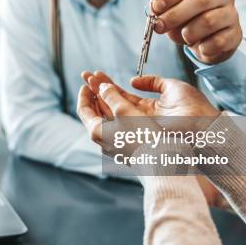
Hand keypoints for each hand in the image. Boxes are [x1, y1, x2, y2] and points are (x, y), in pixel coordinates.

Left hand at [77, 71, 222, 205]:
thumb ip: (111, 96)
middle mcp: (103, 141)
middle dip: (96, 96)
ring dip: (108, 103)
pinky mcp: (127, 148)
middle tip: (97, 83)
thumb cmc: (144, 139)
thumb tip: (102, 87)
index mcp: (97, 132)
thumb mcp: (125, 110)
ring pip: (107, 120)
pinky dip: (118, 113)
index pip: (83, 109)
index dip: (85, 93)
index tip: (87, 82)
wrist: (162, 162)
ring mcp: (115, 145)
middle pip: (95, 114)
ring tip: (110, 91)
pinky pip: (118, 126)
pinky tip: (125, 107)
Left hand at [151, 0, 241, 64]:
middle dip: (175, 15)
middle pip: (201, 0)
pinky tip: (199, 47)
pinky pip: (218, 41)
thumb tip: (154, 9)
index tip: (156, 7)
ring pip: (209, 21)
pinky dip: (203, 47)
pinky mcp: (236, 34)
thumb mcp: (173, 10)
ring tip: (184, 37)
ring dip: (189, 32)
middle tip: (159, 26)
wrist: (208, 41)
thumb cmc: (188, 19)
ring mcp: (232, 13)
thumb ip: (164, 8)